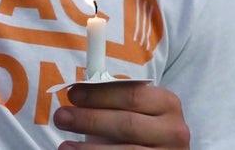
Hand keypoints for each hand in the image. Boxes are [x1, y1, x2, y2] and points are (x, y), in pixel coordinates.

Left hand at [53, 82, 188, 148]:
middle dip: (90, 120)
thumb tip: (77, 90)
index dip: (99, 95)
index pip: (131, 95)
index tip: (72, 95)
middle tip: (60, 117)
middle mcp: (173, 130)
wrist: (159, 149)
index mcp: (166, 103)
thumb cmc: (138, 124)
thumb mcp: (130, 108)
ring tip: (65, 146)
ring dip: (90, 149)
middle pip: (127, 124)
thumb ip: (111, 98)